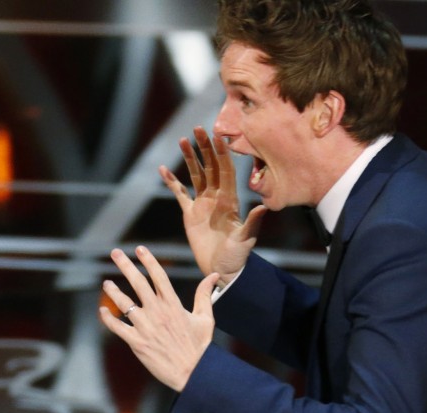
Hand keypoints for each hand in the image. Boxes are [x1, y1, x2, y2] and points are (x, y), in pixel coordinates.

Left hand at [98, 246, 219, 391]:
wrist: (193, 372)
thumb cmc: (200, 346)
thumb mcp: (205, 317)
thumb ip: (204, 294)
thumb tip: (214, 275)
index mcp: (173, 304)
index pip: (158, 276)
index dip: (149, 261)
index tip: (140, 249)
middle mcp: (157, 312)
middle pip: (138, 283)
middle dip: (125, 265)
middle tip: (115, 253)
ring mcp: (145, 326)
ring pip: (124, 303)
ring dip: (113, 291)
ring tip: (105, 283)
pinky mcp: (137, 342)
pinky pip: (117, 327)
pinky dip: (108, 319)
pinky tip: (102, 311)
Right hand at [159, 126, 266, 286]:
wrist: (222, 269)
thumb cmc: (237, 257)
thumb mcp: (246, 240)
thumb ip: (252, 223)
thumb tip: (263, 207)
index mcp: (230, 200)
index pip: (225, 171)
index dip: (222, 154)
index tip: (217, 137)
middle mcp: (217, 197)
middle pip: (210, 167)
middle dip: (205, 148)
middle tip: (198, 129)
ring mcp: (203, 204)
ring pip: (196, 175)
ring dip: (189, 158)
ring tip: (182, 140)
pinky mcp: (190, 213)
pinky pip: (179, 193)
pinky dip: (172, 182)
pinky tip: (163, 170)